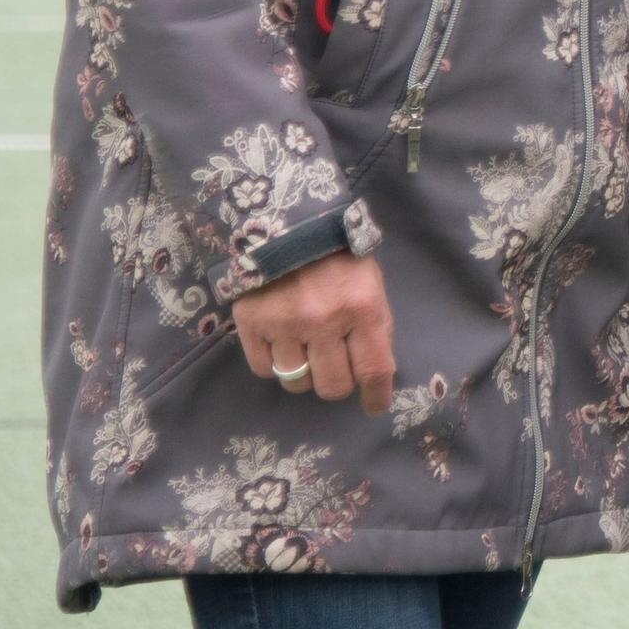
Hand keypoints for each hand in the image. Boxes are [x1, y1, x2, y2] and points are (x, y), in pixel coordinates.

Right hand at [235, 249, 396, 416]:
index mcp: (363, 309)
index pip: (374, 370)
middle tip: (336, 369)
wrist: (287, 222)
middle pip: (332, 386)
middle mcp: (324, 321)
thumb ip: (374, 326)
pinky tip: (281, 344)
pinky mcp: (252, 322)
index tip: (374, 406)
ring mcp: (285, 324)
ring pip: (296, 382)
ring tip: (306, 350)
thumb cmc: (338, 255)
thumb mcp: (371, 284)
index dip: (376, 396)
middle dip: (337, 384)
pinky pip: (264, 369)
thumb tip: (375, 373)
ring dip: (304, 374)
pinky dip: (274, 364)